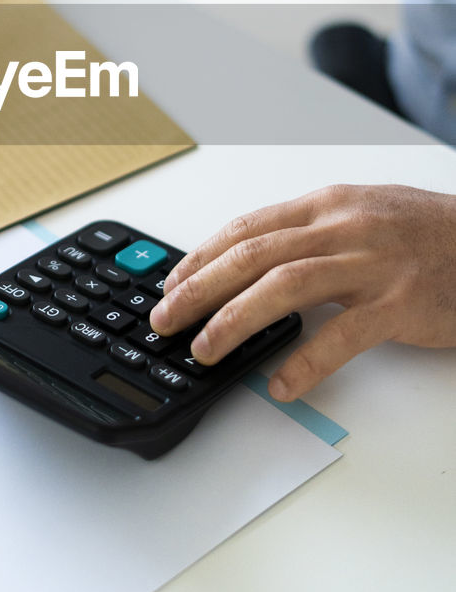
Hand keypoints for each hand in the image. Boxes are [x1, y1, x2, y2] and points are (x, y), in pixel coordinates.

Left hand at [149, 184, 455, 401]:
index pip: (246, 228)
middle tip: (165, 319)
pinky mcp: (400, 304)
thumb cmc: (426, 234)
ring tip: (205, 350)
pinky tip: (281, 384)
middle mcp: (342, 228)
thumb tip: (248, 261)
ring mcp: (372, 264)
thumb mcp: (361, 216)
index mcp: (327, 206)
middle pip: (252, 255)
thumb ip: (309, 234)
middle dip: (199, 289)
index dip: (201, 257)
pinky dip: (306, 361)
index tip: (170, 284)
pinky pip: (343, 335)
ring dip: (235, 320)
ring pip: (285, 287)